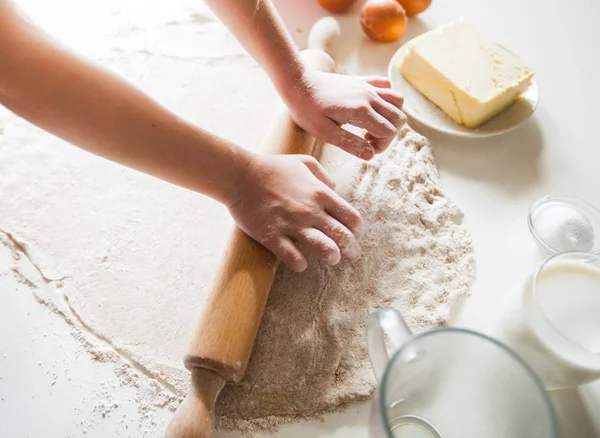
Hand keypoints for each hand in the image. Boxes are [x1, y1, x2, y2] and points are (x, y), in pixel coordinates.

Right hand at [228, 153, 362, 271]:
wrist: (239, 175)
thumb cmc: (271, 167)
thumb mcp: (303, 162)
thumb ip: (323, 175)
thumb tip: (335, 189)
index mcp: (320, 193)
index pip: (352, 217)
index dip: (357, 230)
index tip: (354, 235)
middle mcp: (310, 210)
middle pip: (343, 236)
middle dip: (351, 249)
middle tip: (351, 254)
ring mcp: (292, 224)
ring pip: (325, 249)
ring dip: (332, 257)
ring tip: (331, 258)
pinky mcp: (273, 236)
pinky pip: (293, 258)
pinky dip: (301, 264)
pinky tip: (300, 263)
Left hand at [282, 71, 405, 159]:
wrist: (298, 83)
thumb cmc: (307, 110)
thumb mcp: (324, 133)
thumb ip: (349, 144)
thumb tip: (370, 156)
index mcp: (360, 111)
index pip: (389, 132)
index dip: (381, 145)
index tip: (365, 148)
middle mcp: (369, 96)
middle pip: (398, 118)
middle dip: (388, 134)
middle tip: (367, 139)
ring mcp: (367, 86)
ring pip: (398, 101)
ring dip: (391, 117)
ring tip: (371, 125)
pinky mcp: (363, 80)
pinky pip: (387, 86)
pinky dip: (388, 99)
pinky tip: (372, 108)